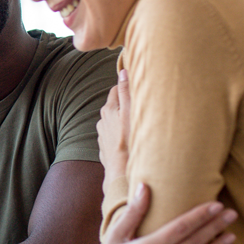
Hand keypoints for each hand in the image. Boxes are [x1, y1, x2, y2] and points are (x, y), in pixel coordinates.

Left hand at [97, 69, 130, 192]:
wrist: (121, 172)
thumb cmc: (129, 142)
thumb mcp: (131, 113)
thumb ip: (126, 92)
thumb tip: (122, 71)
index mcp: (108, 110)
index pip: (116, 90)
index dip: (126, 87)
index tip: (137, 86)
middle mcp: (102, 121)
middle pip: (115, 106)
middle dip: (125, 104)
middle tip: (141, 105)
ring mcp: (103, 135)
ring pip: (114, 122)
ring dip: (124, 121)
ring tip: (138, 124)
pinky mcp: (106, 148)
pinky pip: (115, 136)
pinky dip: (122, 134)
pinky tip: (131, 139)